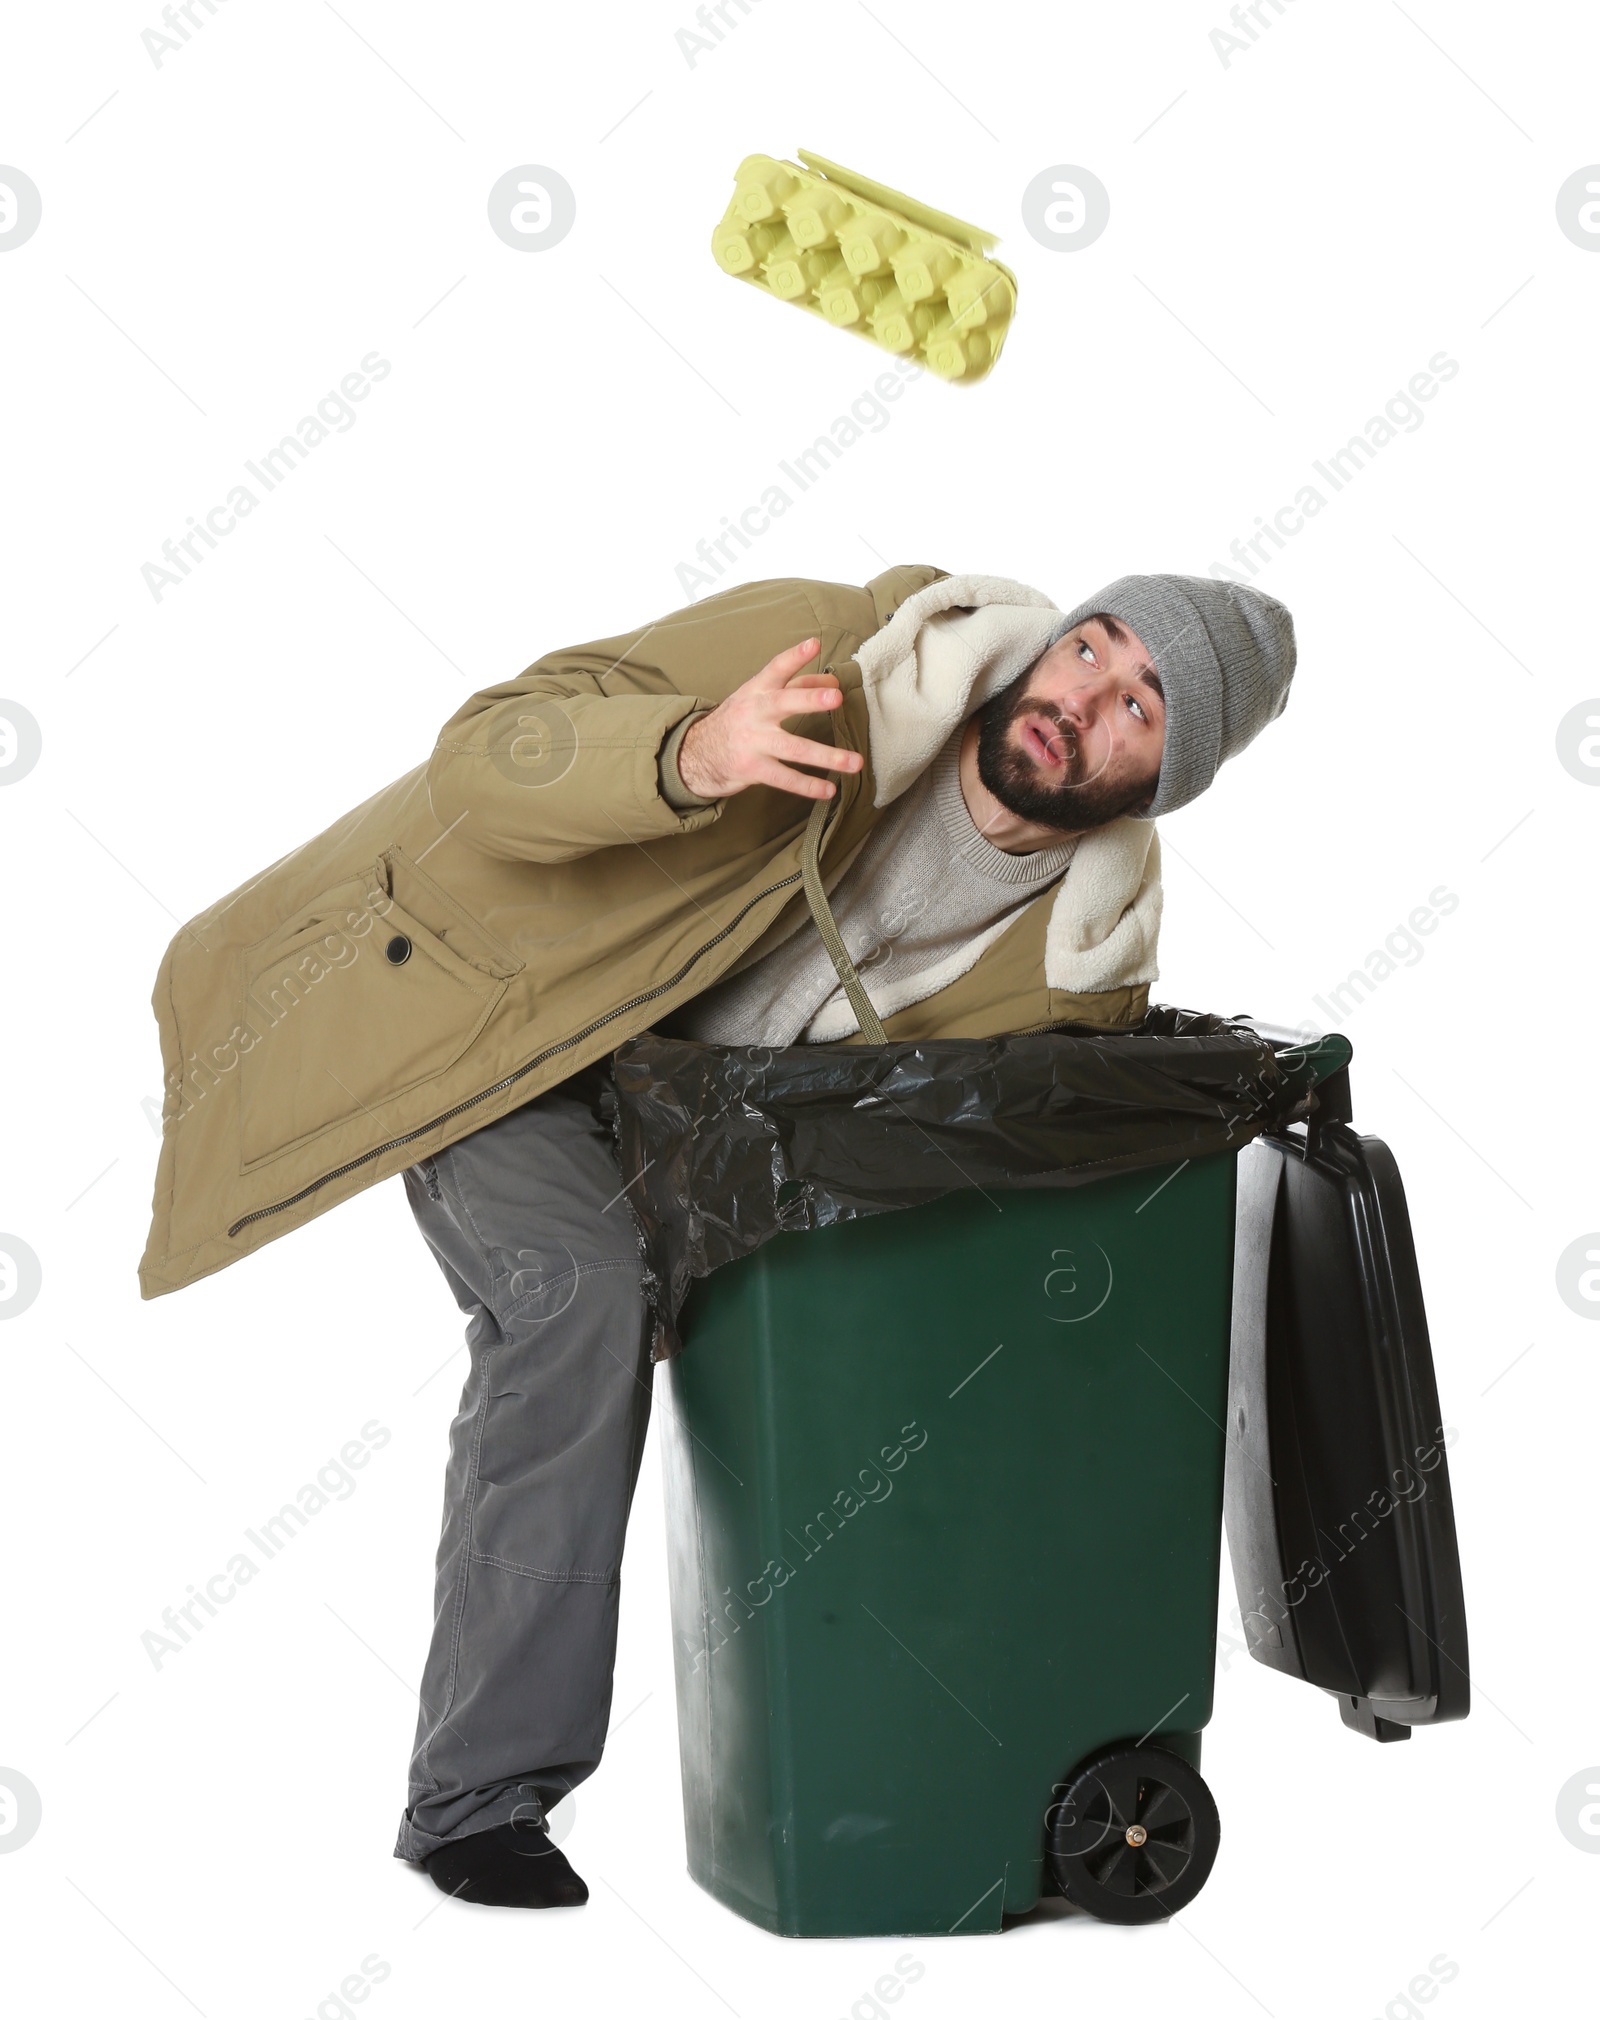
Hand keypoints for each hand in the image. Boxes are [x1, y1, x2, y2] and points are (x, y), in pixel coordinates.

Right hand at [676, 637, 864, 801]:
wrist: (696, 754)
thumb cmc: (738, 721)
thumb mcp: (759, 698)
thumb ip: (797, 687)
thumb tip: (834, 682)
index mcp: (756, 691)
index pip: (776, 669)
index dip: (794, 656)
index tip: (814, 644)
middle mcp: (754, 713)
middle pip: (784, 703)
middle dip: (811, 699)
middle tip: (836, 696)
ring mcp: (753, 742)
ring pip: (794, 748)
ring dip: (827, 756)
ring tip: (854, 762)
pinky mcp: (752, 769)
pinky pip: (785, 778)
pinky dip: (808, 786)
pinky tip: (829, 790)